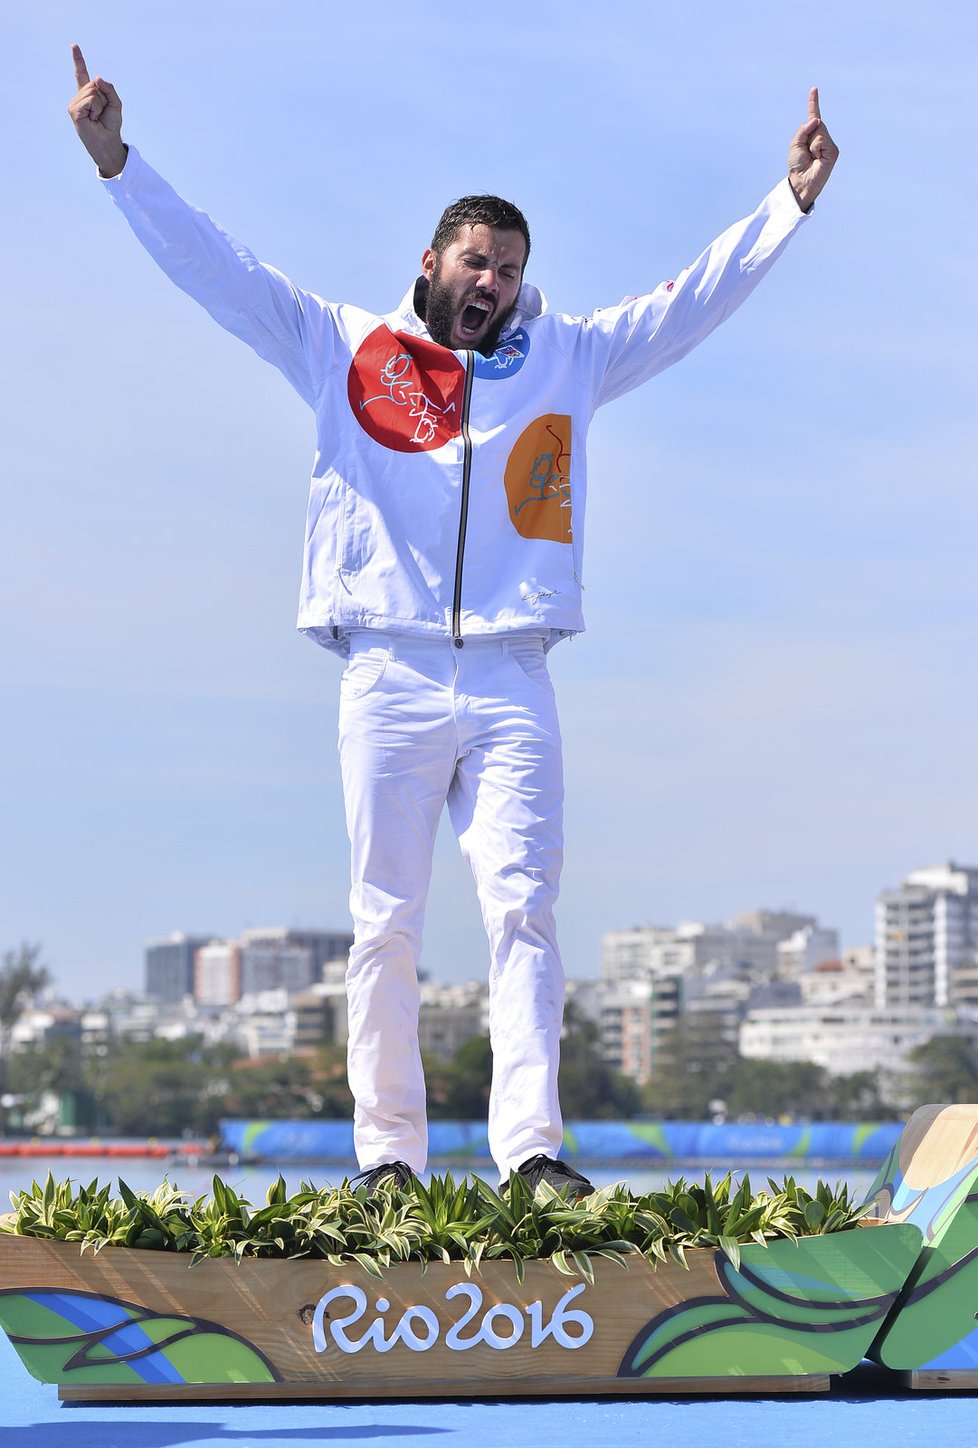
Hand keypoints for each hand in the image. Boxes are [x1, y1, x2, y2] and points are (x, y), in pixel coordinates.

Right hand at [67, 43, 126, 176]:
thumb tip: (96, 77)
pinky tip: (92, 119)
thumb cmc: (111, 125)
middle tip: (101, 113)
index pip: (81, 74)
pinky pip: (90, 100)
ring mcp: (74, 104)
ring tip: (97, 117)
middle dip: (104, 97)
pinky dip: (95, 109)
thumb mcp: (115, 104)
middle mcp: (79, 97)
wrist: (108, 143)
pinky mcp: (73, 111)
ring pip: (92, 92)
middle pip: (94, 84)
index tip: (74, 46)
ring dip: (100, 105)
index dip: (78, 60)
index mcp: (87, 94)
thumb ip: (109, 89)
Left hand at [787, 87, 838, 212]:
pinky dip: (816, 149)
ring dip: (811, 145)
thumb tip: (817, 120)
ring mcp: (829, 144)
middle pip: (817, 124)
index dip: (814, 102)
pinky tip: (817, 158)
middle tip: (806, 152)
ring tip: (812, 156)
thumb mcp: (795, 144)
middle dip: (807, 136)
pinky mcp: (833, 151)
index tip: (813, 89)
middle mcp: (822, 137)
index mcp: (812, 134)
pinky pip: (822, 141)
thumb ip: (803, 129)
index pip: (814, 115)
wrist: (801, 181)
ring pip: (820, 132)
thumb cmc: (797, 165)